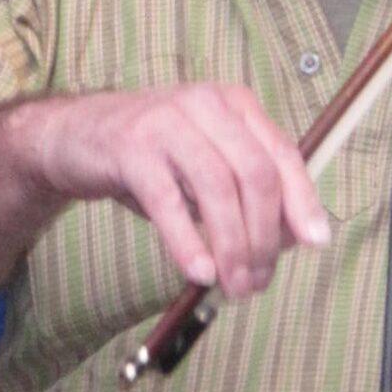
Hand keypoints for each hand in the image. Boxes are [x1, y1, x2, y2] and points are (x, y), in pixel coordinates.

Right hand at [20, 83, 330, 297]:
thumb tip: (296, 237)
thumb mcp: (207, 167)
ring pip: (217, 188)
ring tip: (233, 286)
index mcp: (235, 105)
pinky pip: (168, 201)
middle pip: (255, 174)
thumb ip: (248, 193)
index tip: (316, 242)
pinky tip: (199, 272)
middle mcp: (206, 105)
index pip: (282, 155)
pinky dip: (188, 241)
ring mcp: (167, 122)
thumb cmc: (152, 158)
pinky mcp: (130, 148)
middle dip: (264, 236)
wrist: (74, 136)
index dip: (303, 202)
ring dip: (231, 246)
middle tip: (257, 281)